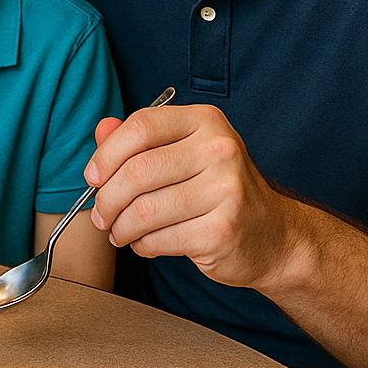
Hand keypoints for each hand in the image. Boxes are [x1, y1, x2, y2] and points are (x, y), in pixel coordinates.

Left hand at [86, 103, 294, 289]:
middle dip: (107, 199)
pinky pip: (158, 239)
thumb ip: (140, 140)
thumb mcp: (184, 152)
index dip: (106, 154)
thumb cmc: (219, 190)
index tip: (93, 176)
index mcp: (206, 122)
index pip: (140, 127)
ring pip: (143, 210)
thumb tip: (101, 129)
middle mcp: (220, 150)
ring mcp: (226, 191)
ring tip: (120, 231)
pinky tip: (145, 243)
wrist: (274, 236)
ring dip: (120, 227)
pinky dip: (142, 245)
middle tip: (101, 214)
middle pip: (136, 171)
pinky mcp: (222, 231)